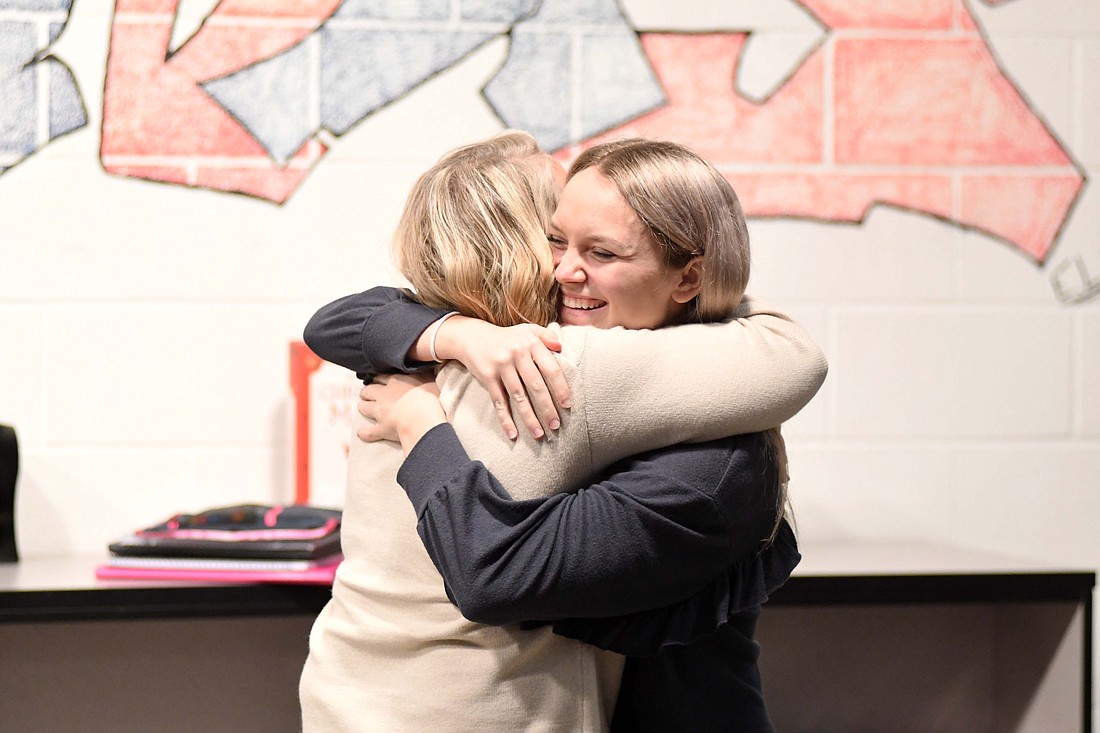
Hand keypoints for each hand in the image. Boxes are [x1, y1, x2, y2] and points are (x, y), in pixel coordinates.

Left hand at [357, 373, 444, 452]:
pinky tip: (361, 433)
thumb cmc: (431, 397)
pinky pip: (368, 431)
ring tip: (363, 408)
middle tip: (368, 394)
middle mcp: (384, 394)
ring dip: (363, 407)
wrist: (422, 416)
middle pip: (369, 390)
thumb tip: (430, 366)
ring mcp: (380, 411)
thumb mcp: (431, 379)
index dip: (379, 379)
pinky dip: (364, 432)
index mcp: (397, 381)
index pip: (382, 377)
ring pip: (364, 407)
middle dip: (367, 392)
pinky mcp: (381, 428)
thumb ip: (425, 374)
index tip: (379, 380)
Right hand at [444, 320, 570, 440]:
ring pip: (518, 397)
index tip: (567, 405)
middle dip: (547, 408)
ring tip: (539, 434)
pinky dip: (505, 419)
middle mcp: (517, 353)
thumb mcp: (528, 330)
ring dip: (529, 418)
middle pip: (536, 386)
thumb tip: (561, 347)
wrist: (471, 336)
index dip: (560, 388)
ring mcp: (501, 365)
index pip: (551, 369)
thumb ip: (546, 336)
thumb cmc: (507, 337)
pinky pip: (498, 401)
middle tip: (555, 425)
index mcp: (531, 343)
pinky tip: (513, 434)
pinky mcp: (487, 376)